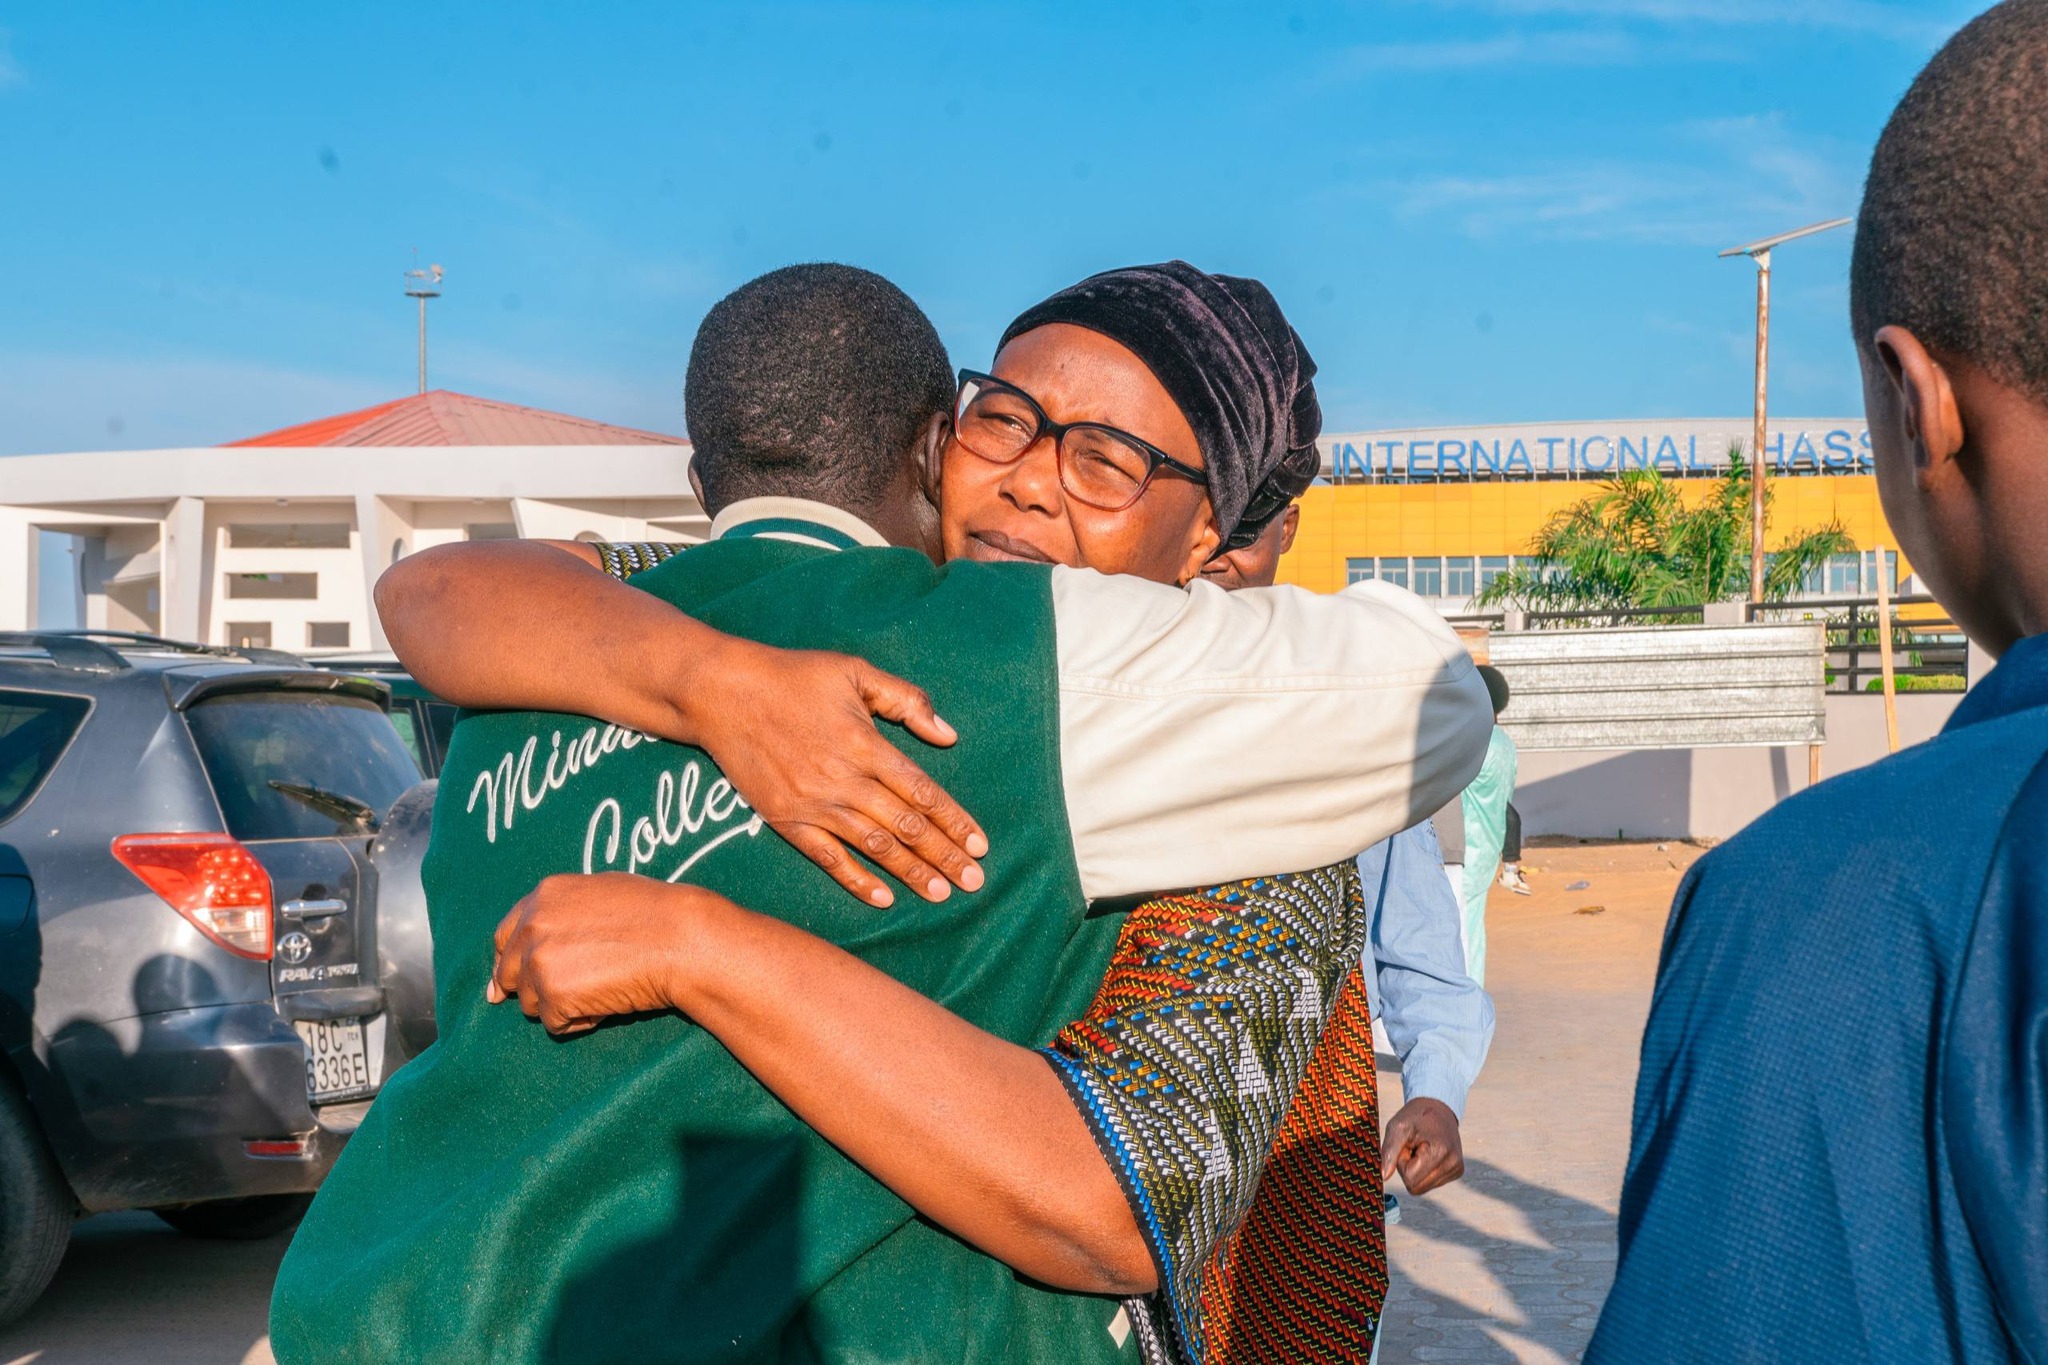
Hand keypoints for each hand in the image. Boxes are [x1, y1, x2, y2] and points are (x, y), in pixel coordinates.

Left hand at [488, 873, 726, 1033]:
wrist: (681, 940)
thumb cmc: (656, 915)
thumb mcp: (602, 893)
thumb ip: (563, 913)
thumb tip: (539, 942)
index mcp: (543, 896)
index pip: (505, 936)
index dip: (511, 961)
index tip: (515, 980)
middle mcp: (532, 926)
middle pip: (509, 974)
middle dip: (532, 988)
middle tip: (566, 995)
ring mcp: (539, 962)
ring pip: (531, 1003)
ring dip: (560, 1005)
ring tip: (602, 990)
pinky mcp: (553, 996)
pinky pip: (555, 1024)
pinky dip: (579, 1022)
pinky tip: (608, 1003)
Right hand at [695, 637, 988, 908]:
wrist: (721, 692)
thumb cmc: (793, 676)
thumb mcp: (854, 670)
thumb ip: (906, 700)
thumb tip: (948, 735)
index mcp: (865, 744)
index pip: (923, 793)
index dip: (955, 821)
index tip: (980, 845)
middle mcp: (843, 780)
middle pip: (905, 827)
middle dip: (944, 856)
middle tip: (974, 881)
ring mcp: (813, 804)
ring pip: (873, 847)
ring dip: (910, 873)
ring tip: (941, 893)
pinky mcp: (785, 820)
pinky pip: (827, 858)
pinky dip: (857, 881)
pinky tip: (884, 898)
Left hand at [1381, 1097, 1464, 1194]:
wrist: (1437, 1108)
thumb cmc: (1414, 1117)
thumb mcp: (1397, 1128)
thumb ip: (1389, 1153)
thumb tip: (1384, 1177)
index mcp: (1440, 1152)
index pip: (1410, 1180)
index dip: (1402, 1164)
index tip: (1406, 1146)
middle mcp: (1454, 1164)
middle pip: (1417, 1187)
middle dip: (1409, 1170)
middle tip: (1412, 1148)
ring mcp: (1457, 1169)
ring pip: (1424, 1187)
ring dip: (1417, 1170)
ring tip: (1421, 1149)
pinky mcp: (1457, 1171)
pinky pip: (1432, 1183)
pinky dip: (1425, 1170)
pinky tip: (1429, 1153)